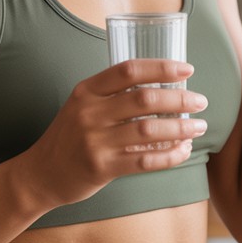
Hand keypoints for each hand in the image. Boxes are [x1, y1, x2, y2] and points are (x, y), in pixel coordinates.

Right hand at [22, 60, 207, 210]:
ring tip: (199, 127)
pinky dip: (169, 155)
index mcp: (87, 90)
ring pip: (149, 130)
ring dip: (180, 128)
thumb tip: (163, 86)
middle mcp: (89, 112)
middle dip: (180, 98)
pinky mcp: (101, 167)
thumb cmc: (70, 136)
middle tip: (201, 101)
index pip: (129, 70)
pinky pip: (145, 160)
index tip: (187, 69)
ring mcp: (94, 140)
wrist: (40, 174)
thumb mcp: (82, 106)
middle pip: (144, 99)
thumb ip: (113, 95)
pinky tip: (183, 151)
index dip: (161, 67)